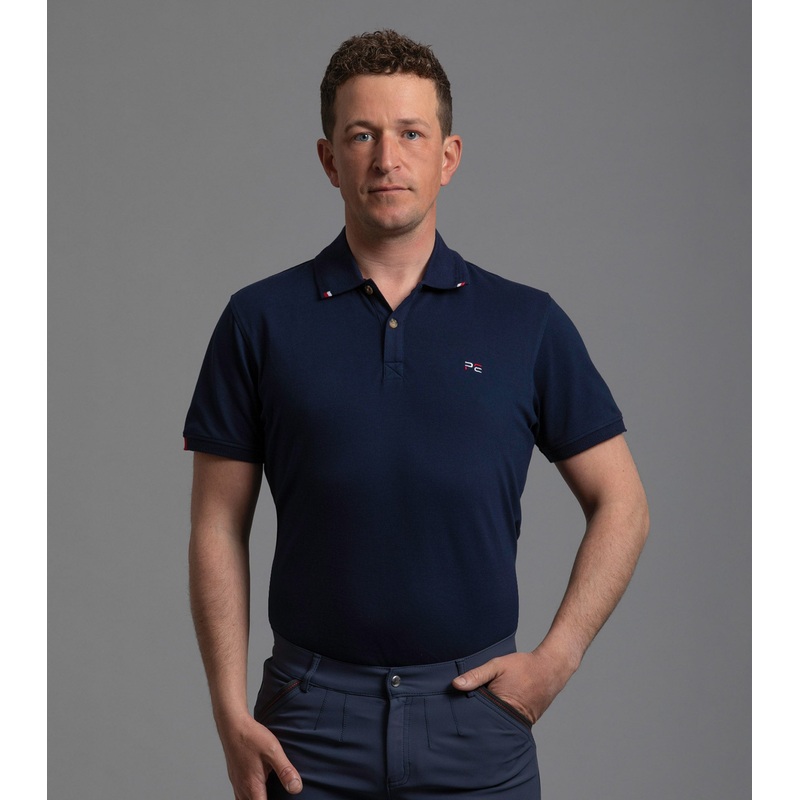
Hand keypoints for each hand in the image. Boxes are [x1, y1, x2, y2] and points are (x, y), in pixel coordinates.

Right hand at [218, 713, 302, 797]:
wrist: (232, 724)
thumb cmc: (251, 736)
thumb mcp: (273, 750)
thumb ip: (285, 770)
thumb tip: (296, 788)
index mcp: (253, 786)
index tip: (281, 799)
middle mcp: (242, 788)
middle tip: (278, 794)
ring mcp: (237, 783)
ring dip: (258, 799)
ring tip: (268, 793)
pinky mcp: (235, 777)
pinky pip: (241, 795)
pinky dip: (251, 795)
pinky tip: (259, 787)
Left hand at [451, 647, 576, 723]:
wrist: (550, 669)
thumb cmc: (523, 666)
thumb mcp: (497, 665)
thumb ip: (476, 675)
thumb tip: (455, 684)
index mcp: (501, 706)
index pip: (477, 718)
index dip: (465, 715)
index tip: (452, 715)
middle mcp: (510, 719)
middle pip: (485, 725)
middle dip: (474, 720)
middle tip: (457, 719)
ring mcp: (518, 723)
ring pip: (495, 725)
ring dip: (485, 720)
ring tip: (471, 717)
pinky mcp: (523, 722)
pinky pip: (505, 723)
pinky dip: (497, 719)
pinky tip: (489, 713)